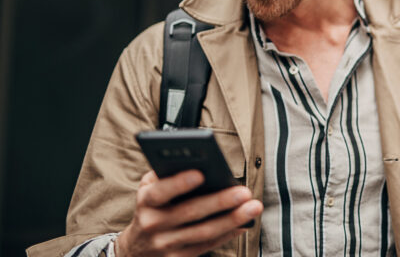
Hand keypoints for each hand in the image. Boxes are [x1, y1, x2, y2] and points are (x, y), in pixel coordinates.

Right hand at [115, 170, 262, 256]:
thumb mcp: (149, 189)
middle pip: (190, 212)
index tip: (200, 173)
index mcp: (145, 202)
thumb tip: (200, 163)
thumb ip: (167, 174)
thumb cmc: (152, 208)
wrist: (135, 250)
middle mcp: (153, 224)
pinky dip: (228, 233)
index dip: (179, 183)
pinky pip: (208, 246)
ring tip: (253, 207)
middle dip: (220, 202)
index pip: (159, 192)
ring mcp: (166, 245)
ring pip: (203, 232)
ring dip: (231, 220)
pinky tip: (245, 223)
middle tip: (244, 192)